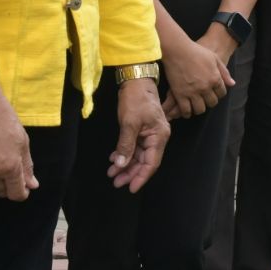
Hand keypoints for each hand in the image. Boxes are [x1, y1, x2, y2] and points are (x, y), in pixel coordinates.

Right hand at [0, 82, 36, 199]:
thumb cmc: (5, 121)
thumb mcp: (23, 143)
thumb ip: (27, 167)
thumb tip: (32, 185)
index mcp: (9, 167)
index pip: (16, 194)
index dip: (22, 193)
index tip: (25, 187)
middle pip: (2, 192)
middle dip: (10, 186)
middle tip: (15, 173)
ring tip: (1, 157)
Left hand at [107, 76, 170, 192]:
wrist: (136, 80)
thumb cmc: (136, 99)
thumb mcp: (129, 122)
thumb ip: (125, 145)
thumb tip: (121, 164)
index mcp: (158, 137)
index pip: (151, 163)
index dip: (141, 177)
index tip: (131, 188)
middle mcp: (157, 138)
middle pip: (145, 161)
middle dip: (130, 173)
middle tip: (115, 182)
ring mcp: (149, 134)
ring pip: (138, 155)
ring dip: (125, 164)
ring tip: (112, 173)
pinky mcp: (141, 130)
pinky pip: (134, 147)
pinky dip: (124, 154)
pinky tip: (114, 159)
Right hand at [160, 32, 233, 118]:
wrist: (177, 50)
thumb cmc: (196, 51)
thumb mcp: (214, 58)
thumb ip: (224, 72)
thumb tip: (232, 84)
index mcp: (215, 78)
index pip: (222, 93)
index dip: (218, 94)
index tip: (214, 93)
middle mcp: (205, 87)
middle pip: (212, 102)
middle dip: (210, 102)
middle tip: (205, 100)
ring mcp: (192, 92)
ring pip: (200, 109)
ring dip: (199, 109)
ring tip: (196, 106)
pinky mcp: (180, 95)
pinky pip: (186, 110)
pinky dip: (187, 113)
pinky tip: (186, 111)